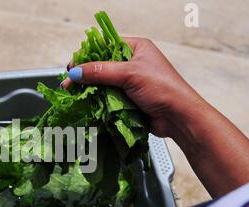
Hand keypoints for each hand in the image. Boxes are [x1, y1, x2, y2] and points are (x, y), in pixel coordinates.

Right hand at [62, 37, 248, 196]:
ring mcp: (130, 82)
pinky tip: (87, 103)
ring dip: (90, 89)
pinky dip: (97, 101)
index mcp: (136, 48)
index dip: (87, 54)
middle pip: (101, 65)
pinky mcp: (128, 99)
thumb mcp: (129, 74)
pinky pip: (107, 97)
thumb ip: (100, 72)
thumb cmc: (163, 89)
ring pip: (103, 83)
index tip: (73, 65)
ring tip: (74, 94)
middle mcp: (132, 63)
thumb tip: (76, 71)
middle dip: (85, 74)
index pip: (105, 45)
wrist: (178, 117)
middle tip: (70, 82)